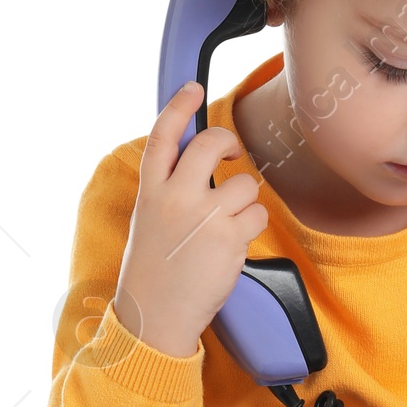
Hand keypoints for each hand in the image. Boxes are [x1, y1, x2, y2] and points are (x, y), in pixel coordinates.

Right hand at [112, 83, 268, 356]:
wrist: (154, 317)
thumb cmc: (152, 272)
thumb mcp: (149, 220)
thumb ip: (169, 189)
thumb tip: (198, 165)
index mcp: (150, 191)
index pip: (164, 135)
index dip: (179, 106)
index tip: (193, 89)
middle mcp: (175, 197)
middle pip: (211, 143)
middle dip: (228, 142)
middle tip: (233, 155)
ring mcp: (203, 216)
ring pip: (245, 183)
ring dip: (244, 201)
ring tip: (226, 225)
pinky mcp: (229, 237)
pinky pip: (257, 214)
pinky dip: (252, 226)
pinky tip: (233, 244)